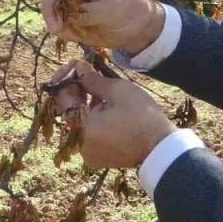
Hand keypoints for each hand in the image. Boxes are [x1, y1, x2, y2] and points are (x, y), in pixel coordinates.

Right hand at [26, 0, 163, 54]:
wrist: (136, 30)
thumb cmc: (131, 11)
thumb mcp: (114, 10)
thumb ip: (89, 12)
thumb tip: (67, 18)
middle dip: (50, 7)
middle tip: (56, 28)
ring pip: (50, 4)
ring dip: (53, 19)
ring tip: (63, 32)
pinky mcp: (70, 13)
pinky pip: (57, 19)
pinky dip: (61, 29)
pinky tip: (74, 35)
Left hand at [49, 60, 175, 169]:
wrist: (161, 147)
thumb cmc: (142, 116)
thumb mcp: (118, 90)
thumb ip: (93, 79)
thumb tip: (79, 68)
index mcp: (81, 127)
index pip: (61, 98)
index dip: (66, 78)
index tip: (76, 64)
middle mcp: (79, 143)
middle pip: (69, 111)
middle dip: (76, 90)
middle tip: (87, 71)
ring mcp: (88, 153)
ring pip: (79, 122)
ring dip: (85, 103)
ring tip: (99, 86)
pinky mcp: (98, 157)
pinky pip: (89, 134)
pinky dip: (93, 118)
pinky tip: (105, 105)